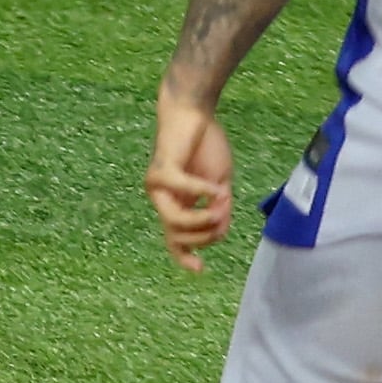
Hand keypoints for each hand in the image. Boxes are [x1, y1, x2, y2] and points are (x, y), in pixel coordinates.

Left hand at [145, 90, 235, 269]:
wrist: (194, 113)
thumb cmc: (205, 146)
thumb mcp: (219, 184)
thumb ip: (220, 207)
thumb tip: (220, 227)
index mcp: (177, 204)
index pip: (174, 240)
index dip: (185, 257)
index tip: (200, 269)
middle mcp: (162, 199)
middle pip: (178, 237)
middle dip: (206, 235)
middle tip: (223, 218)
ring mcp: (158, 186)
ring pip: (175, 221)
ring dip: (202, 219)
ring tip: (221, 205)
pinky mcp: (161, 169)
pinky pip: (182, 189)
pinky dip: (202, 191)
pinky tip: (217, 187)